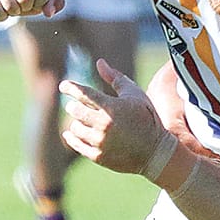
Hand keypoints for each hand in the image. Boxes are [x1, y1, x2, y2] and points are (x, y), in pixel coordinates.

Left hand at [61, 59, 172, 175]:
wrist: (155, 152)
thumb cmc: (146, 118)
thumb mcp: (134, 94)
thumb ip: (115, 78)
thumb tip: (100, 63)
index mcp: (112, 107)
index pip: (83, 93)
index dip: (70, 87)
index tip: (64, 86)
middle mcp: (104, 125)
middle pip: (75, 111)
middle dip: (73, 106)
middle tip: (74, 105)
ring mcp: (100, 142)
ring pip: (75, 128)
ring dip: (76, 122)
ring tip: (82, 120)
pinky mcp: (98, 156)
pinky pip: (77, 145)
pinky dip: (72, 137)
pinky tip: (71, 133)